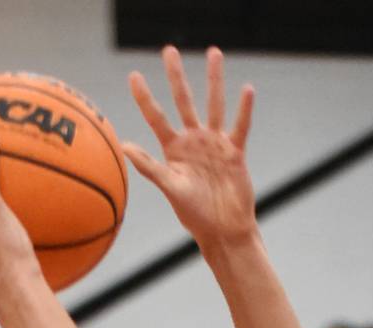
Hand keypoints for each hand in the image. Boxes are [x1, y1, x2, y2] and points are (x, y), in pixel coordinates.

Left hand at [124, 46, 255, 251]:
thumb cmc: (195, 215)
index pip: (156, 117)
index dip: (145, 97)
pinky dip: (244, 110)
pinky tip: (247, 90)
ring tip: (214, 53)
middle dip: (176, 76)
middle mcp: (193, 141)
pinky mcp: (235, 152)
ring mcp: (215, 144)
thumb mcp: (171, 189)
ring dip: (214, 80)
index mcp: (174, 149)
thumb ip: (150, 166)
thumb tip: (124, 147)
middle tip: (170, 50)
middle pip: (184, 101)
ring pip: (214, 105)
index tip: (134, 75)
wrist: (224, 231)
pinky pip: (240, 126)